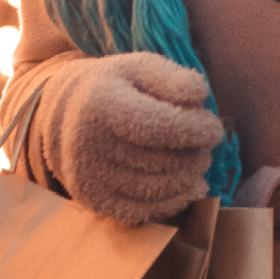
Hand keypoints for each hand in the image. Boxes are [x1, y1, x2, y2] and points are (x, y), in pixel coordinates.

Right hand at [37, 52, 220, 226]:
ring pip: (159, 188)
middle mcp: (89, 145)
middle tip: (204, 144)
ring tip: (195, 160)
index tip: (214, 128)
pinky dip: (173, 201)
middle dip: (196, 154)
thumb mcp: (140, 67)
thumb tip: (200, 97)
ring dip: (188, 177)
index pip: (160, 126)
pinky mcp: (93, 201)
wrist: (65, 114)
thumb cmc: (115, 86)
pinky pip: (144, 211)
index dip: (195, 130)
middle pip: (163, 160)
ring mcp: (89, 177)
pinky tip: (188, 186)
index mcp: (101, 104)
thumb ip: (173, 78)